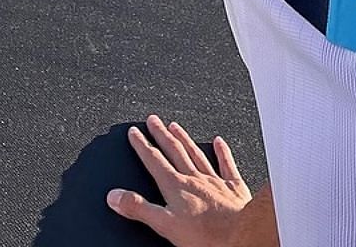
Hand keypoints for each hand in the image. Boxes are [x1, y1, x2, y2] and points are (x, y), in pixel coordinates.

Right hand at [107, 116, 255, 246]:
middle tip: (153, 120)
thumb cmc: (205, 234)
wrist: (240, 235)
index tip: (135, 132)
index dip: (142, 145)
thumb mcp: (164, 224)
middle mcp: (194, 178)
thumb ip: (139, 208)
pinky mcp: (234, 188)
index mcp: (175, 187)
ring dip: (184, 139)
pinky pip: (227, 165)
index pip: (154, 161)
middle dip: (161, 135)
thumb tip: (115, 197)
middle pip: (174, 151)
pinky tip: (219, 142)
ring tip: (176, 126)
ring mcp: (215, 181)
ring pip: (196, 154)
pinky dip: (223, 152)